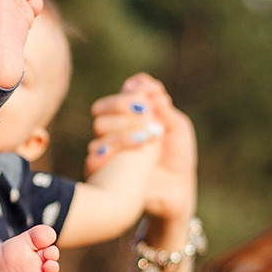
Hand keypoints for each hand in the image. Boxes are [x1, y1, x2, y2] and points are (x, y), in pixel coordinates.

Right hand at [88, 73, 196, 222]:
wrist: (176, 191)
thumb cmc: (177, 158)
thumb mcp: (176, 127)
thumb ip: (160, 105)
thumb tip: (142, 80)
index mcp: (130, 118)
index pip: (118, 98)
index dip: (128, 94)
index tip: (145, 95)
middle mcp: (114, 131)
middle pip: (102, 109)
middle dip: (122, 106)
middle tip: (145, 113)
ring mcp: (107, 150)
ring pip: (99, 127)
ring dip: (124, 127)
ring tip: (148, 136)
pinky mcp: (103, 170)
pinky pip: (95, 154)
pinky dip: (115, 146)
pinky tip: (138, 147)